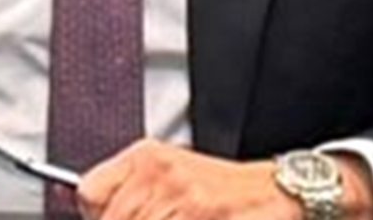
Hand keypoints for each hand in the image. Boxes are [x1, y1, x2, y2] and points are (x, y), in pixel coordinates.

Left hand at [79, 140, 372, 219]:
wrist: (282, 190)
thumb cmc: (225, 189)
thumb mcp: (170, 175)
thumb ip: (131, 195)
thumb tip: (93, 213)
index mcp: (147, 158)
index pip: (90, 194)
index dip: (97, 216)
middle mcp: (164, 174)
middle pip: (116, 218)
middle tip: (154, 219)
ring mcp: (192, 200)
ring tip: (181, 217)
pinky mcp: (215, 214)